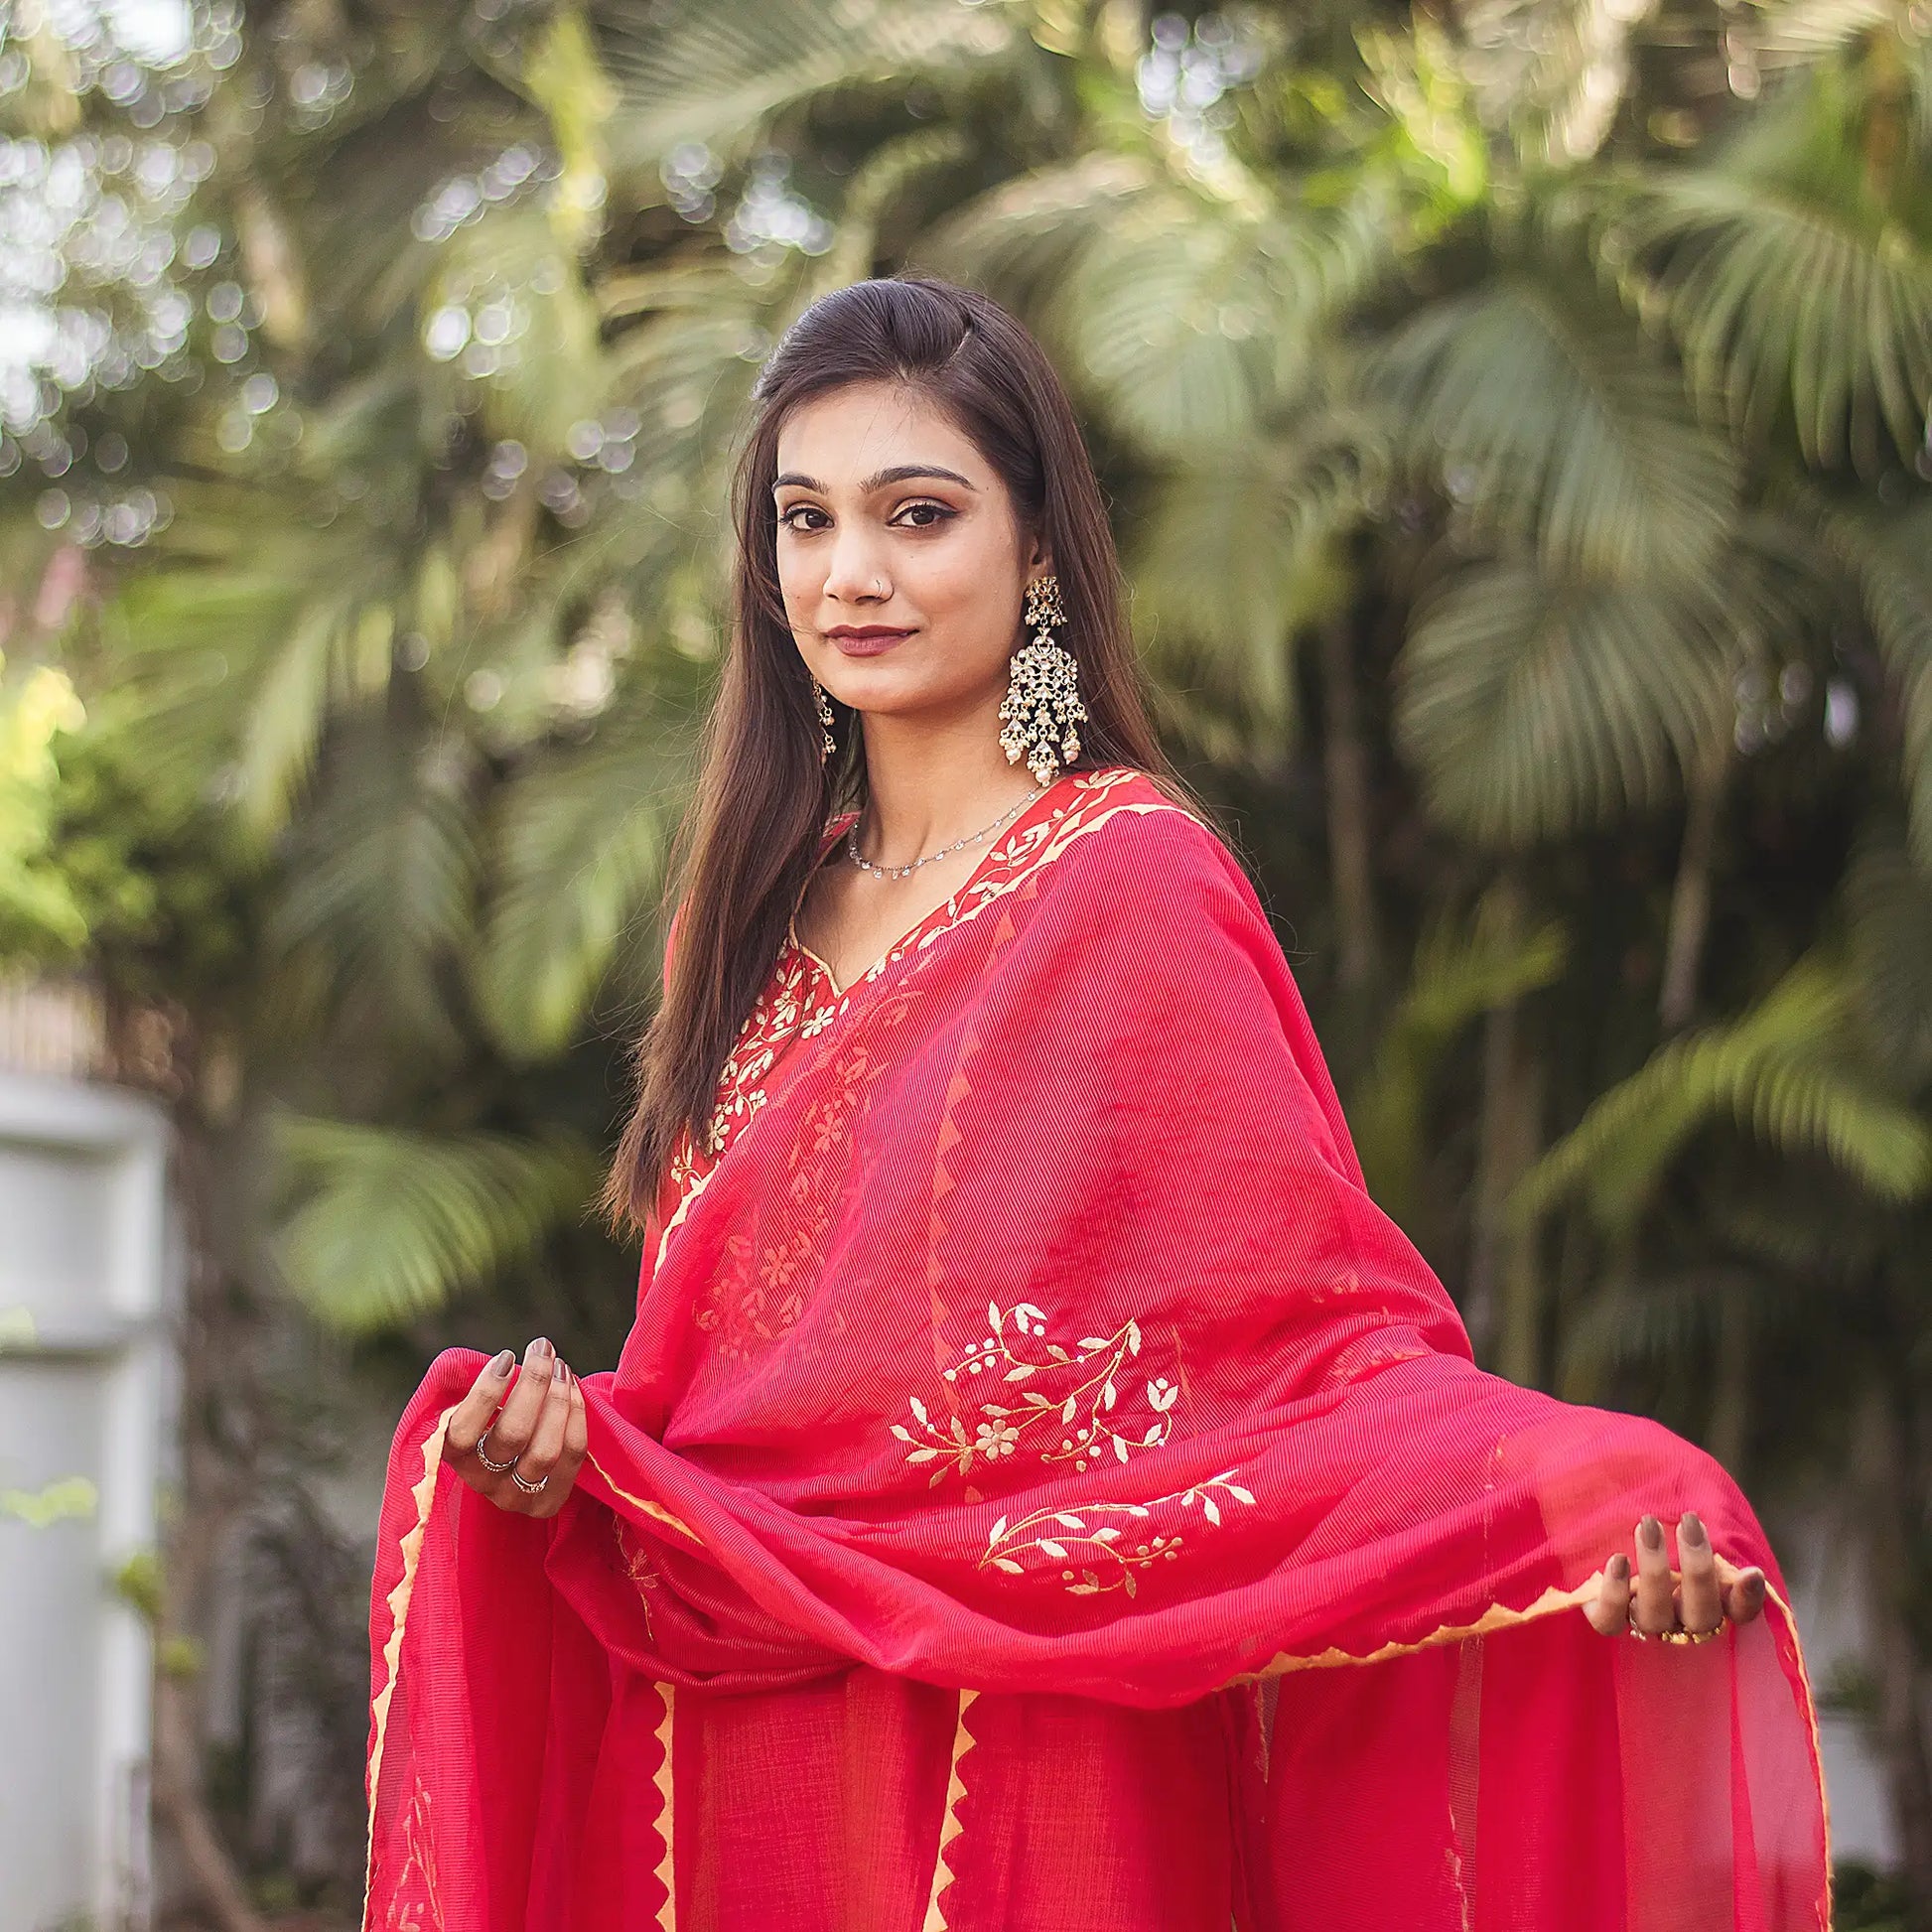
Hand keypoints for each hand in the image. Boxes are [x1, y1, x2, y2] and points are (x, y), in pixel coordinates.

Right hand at [445, 1337, 586, 1518]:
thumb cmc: (489, 1420)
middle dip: (533, 1384)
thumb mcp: (472, 1408)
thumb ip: (478, 1389)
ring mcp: (517, 1497)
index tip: (506, 1357)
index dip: (485, 1393)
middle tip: (542, 1348)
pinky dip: (576, 1413)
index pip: (462, 1432)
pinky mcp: (549, 1502)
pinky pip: (572, 1453)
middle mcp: (483, 1482)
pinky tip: (572, 1385)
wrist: (513, 1466)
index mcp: (455, 1457)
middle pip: (512, 1435)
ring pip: (545, 1450)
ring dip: (558, 1399)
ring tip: (561, 1365)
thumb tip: (504, 1360)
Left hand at [1585, 1510, 1767, 1640]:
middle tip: (1690, 1521)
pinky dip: (1615, 1593)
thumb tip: (1712, 1508)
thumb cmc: (1650, 1527)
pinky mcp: (1605, 1620)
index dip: (1748, 1599)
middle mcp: (1680, 1620)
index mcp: (1708, 1601)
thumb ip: (1698, 1527)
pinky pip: (1611, 1620)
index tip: (1752, 1572)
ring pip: (1655, 1616)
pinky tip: (1618, 1560)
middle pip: (1701, 1615)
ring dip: (1655, 1569)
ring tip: (1648, 1524)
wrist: (1589, 1543)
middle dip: (1698, 1568)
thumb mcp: (1679, 1526)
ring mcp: (1643, 1623)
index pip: (1738, 1613)